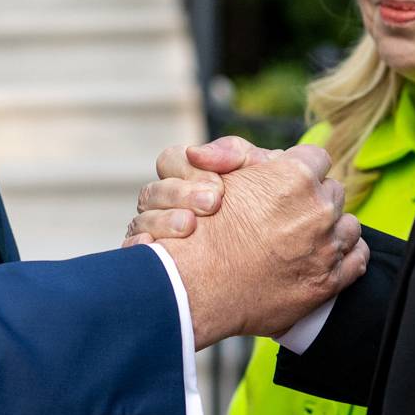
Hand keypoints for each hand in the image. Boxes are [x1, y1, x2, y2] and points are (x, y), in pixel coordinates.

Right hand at [122, 136, 281, 245]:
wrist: (281, 248)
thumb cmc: (268, 201)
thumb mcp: (260, 171)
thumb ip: (233, 153)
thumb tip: (196, 153)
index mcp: (187, 176)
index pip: (170, 161)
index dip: (189, 171)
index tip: (219, 187)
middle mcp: (166, 203)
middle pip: (152, 191)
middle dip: (180, 195)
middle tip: (212, 203)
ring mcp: (157, 231)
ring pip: (142, 220)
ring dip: (163, 221)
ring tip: (190, 226)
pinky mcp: (155, 261)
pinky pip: (133, 250)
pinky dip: (137, 246)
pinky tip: (151, 247)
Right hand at [153, 146, 365, 347]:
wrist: (197, 287)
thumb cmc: (204, 230)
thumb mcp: (220, 176)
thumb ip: (246, 154)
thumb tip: (273, 155)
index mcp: (296, 176)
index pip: (317, 158)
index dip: (300, 170)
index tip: (287, 184)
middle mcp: (318, 208)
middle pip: (334, 191)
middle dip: (316, 200)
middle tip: (289, 214)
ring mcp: (327, 246)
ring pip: (349, 224)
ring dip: (331, 229)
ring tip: (303, 239)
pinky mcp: (330, 280)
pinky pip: (358, 258)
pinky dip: (345, 257)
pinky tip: (322, 258)